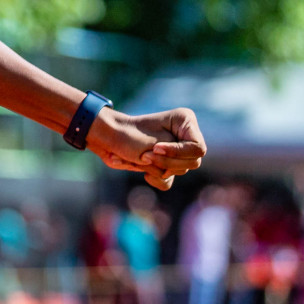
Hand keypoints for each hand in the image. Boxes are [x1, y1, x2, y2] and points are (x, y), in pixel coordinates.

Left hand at [88, 106, 205, 190]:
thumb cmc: (127, 134)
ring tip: (137, 158)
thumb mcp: (155, 142)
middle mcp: (184, 137)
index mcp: (186, 122)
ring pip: (179, 172)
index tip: (155, 148)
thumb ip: (177, 155)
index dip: (177, 153)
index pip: (198, 149)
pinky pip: (167, 182)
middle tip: (143, 155)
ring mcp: (176, 152)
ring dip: (154, 168)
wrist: (106, 139)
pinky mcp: (166, 166)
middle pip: (192, 163)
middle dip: (165, 162)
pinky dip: (152, 177)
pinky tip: (141, 169)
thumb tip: (188, 167)